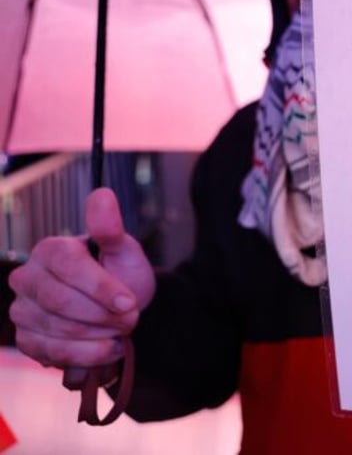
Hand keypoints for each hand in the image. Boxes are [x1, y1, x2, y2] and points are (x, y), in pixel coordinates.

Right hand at [8, 188, 155, 368]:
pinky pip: (50, 353)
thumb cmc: (120, 274)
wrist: (119, 309)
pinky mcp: (26, 339)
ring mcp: (22, 310)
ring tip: (122, 332)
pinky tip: (107, 349)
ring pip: (57, 330)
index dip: (101, 288)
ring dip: (98, 336)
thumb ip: (110, 228)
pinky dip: (85, 356)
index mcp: (50, 250)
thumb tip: (103, 194)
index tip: (130, 302)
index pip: (69, 268)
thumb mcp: (124, 250)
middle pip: (61, 303)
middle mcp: (27, 278)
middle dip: (103, 315)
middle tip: (131, 319)